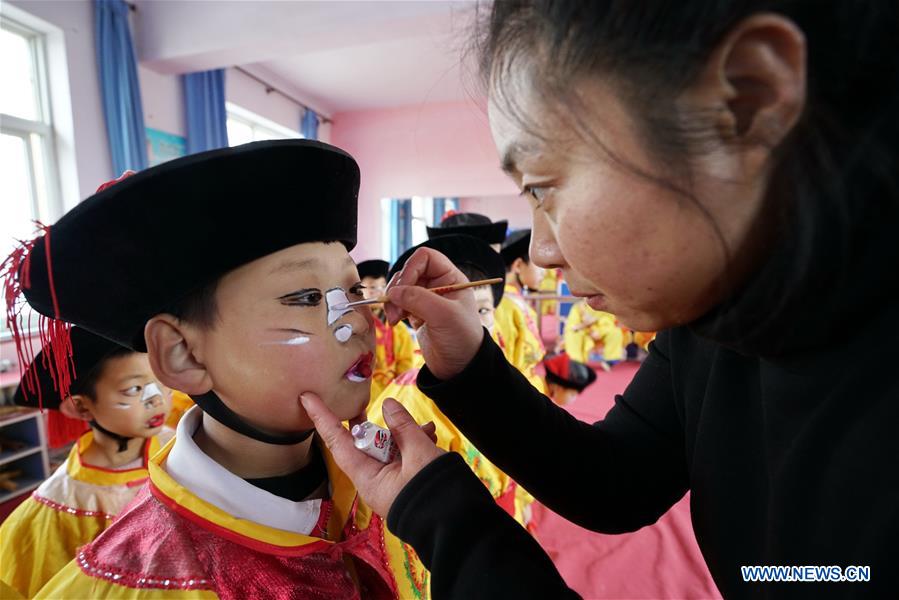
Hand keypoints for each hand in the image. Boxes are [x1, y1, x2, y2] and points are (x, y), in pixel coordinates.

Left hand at [300, 392, 443, 516]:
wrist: (458, 526)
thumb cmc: (434, 494)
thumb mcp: (419, 453)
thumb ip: (403, 426)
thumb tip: (389, 405)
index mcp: (368, 479)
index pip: (337, 442)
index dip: (322, 418)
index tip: (307, 399)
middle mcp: (374, 481)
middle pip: (365, 444)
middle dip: (372, 424)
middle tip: (363, 401)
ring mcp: (390, 482)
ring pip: (388, 448)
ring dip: (403, 433)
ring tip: (424, 428)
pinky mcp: (406, 482)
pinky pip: (403, 458)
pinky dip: (414, 444)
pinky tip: (430, 436)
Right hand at [383, 247, 483, 379]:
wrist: (460, 368)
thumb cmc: (462, 339)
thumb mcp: (444, 316)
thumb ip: (418, 299)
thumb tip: (393, 291)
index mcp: (451, 278)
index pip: (425, 258)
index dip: (411, 268)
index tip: (404, 288)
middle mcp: (438, 285)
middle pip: (408, 272)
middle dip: (398, 289)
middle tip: (395, 309)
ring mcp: (426, 299)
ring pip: (400, 288)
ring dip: (393, 301)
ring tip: (395, 319)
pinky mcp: (416, 313)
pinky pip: (398, 303)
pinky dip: (393, 309)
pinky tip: (396, 321)